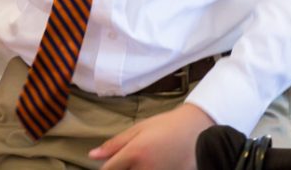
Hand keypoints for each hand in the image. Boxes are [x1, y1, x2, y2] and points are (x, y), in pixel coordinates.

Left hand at [89, 103, 212, 169]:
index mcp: (134, 153)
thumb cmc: (166, 126)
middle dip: (120, 169)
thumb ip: (114, 144)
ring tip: (143, 160)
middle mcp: (145, 169)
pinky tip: (154, 164)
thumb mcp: (138, 129)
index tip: (109, 165)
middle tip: (130, 160)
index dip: (105, 168)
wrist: (198, 129)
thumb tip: (92, 156)